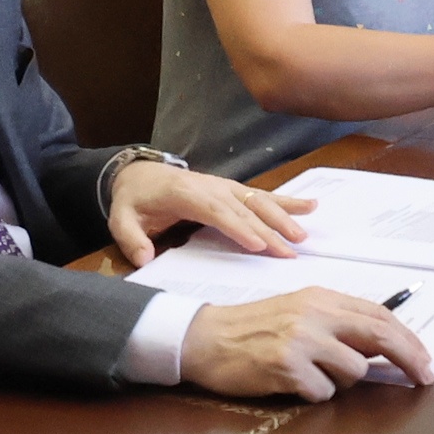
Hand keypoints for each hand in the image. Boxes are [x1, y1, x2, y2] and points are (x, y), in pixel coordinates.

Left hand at [105, 155, 308, 267]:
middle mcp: (211, 187)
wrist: (140, 174)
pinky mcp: (233, 190)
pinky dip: (288, 201)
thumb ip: (130, 238)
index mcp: (186, 194)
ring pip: (258, 201)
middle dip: (268, 230)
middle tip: (289, 251)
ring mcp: (225, 187)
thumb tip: (143, 258)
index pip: (215, 211)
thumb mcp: (122, 219)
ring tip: (302, 236)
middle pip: (243, 209)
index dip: (238, 227)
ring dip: (283, 217)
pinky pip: (262, 196)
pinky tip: (312, 206)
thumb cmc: (134, 201)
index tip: (258, 245)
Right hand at [182, 287, 433, 400]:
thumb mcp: (299, 312)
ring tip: (308, 373)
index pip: (379, 315)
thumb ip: (338, 324)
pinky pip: (323, 392)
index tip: (425, 359)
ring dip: (339, 381)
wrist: (205, 338)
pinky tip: (289, 382)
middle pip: (380, 337)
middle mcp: (316, 314)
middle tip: (426, 378)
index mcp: (322, 298)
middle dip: (409, 359)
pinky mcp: (287, 366)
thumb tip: (382, 346)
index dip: (408, 339)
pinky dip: (312, 393)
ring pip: (353, 372)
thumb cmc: (253, 329)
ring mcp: (302, 340)